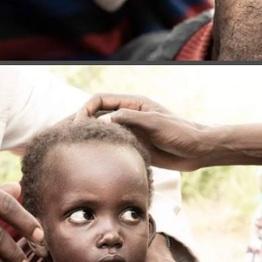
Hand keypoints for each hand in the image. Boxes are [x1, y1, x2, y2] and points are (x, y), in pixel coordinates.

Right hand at [77, 93, 213, 171]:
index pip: (100, 100)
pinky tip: (91, 161)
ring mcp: (130, 131)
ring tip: (72, 150)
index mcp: (133, 104)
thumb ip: (130, 119)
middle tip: (64, 137)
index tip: (78, 125)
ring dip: (88, 138)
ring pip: (102, 132)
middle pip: (96, 115)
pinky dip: (100, 150)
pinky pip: (111, 146)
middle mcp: (129, 116)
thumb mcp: (155, 123)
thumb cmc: (180, 133)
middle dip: (80, 123)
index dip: (85, 109)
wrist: (197, 151)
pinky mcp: (133, 146)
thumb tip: (103, 121)